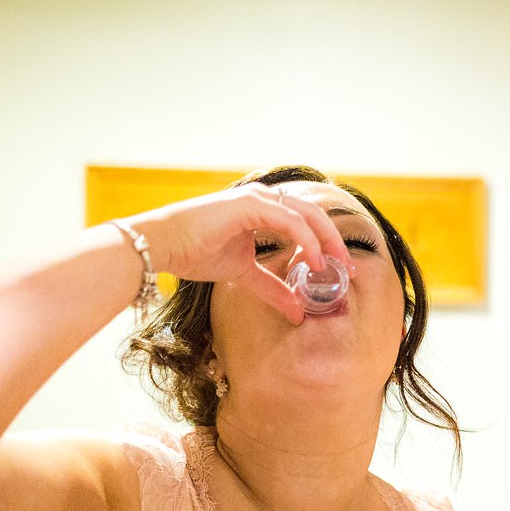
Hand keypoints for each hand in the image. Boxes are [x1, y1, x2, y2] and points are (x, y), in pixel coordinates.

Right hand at [126, 182, 352, 324]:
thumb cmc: (193, 253)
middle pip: (314, 215)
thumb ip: (271, 288)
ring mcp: (256, 198)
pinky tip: (315, 262)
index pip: (306, 221)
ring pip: (307, 215)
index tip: (341, 269)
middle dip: (335, 242)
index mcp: (262, 209)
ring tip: (337, 268)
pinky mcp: (249, 205)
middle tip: (349, 269)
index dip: (327, 243)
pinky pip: (290, 221)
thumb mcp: (242, 274)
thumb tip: (297, 312)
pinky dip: (308, 241)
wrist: (160, 246)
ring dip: (327, 241)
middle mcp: (263, 198)